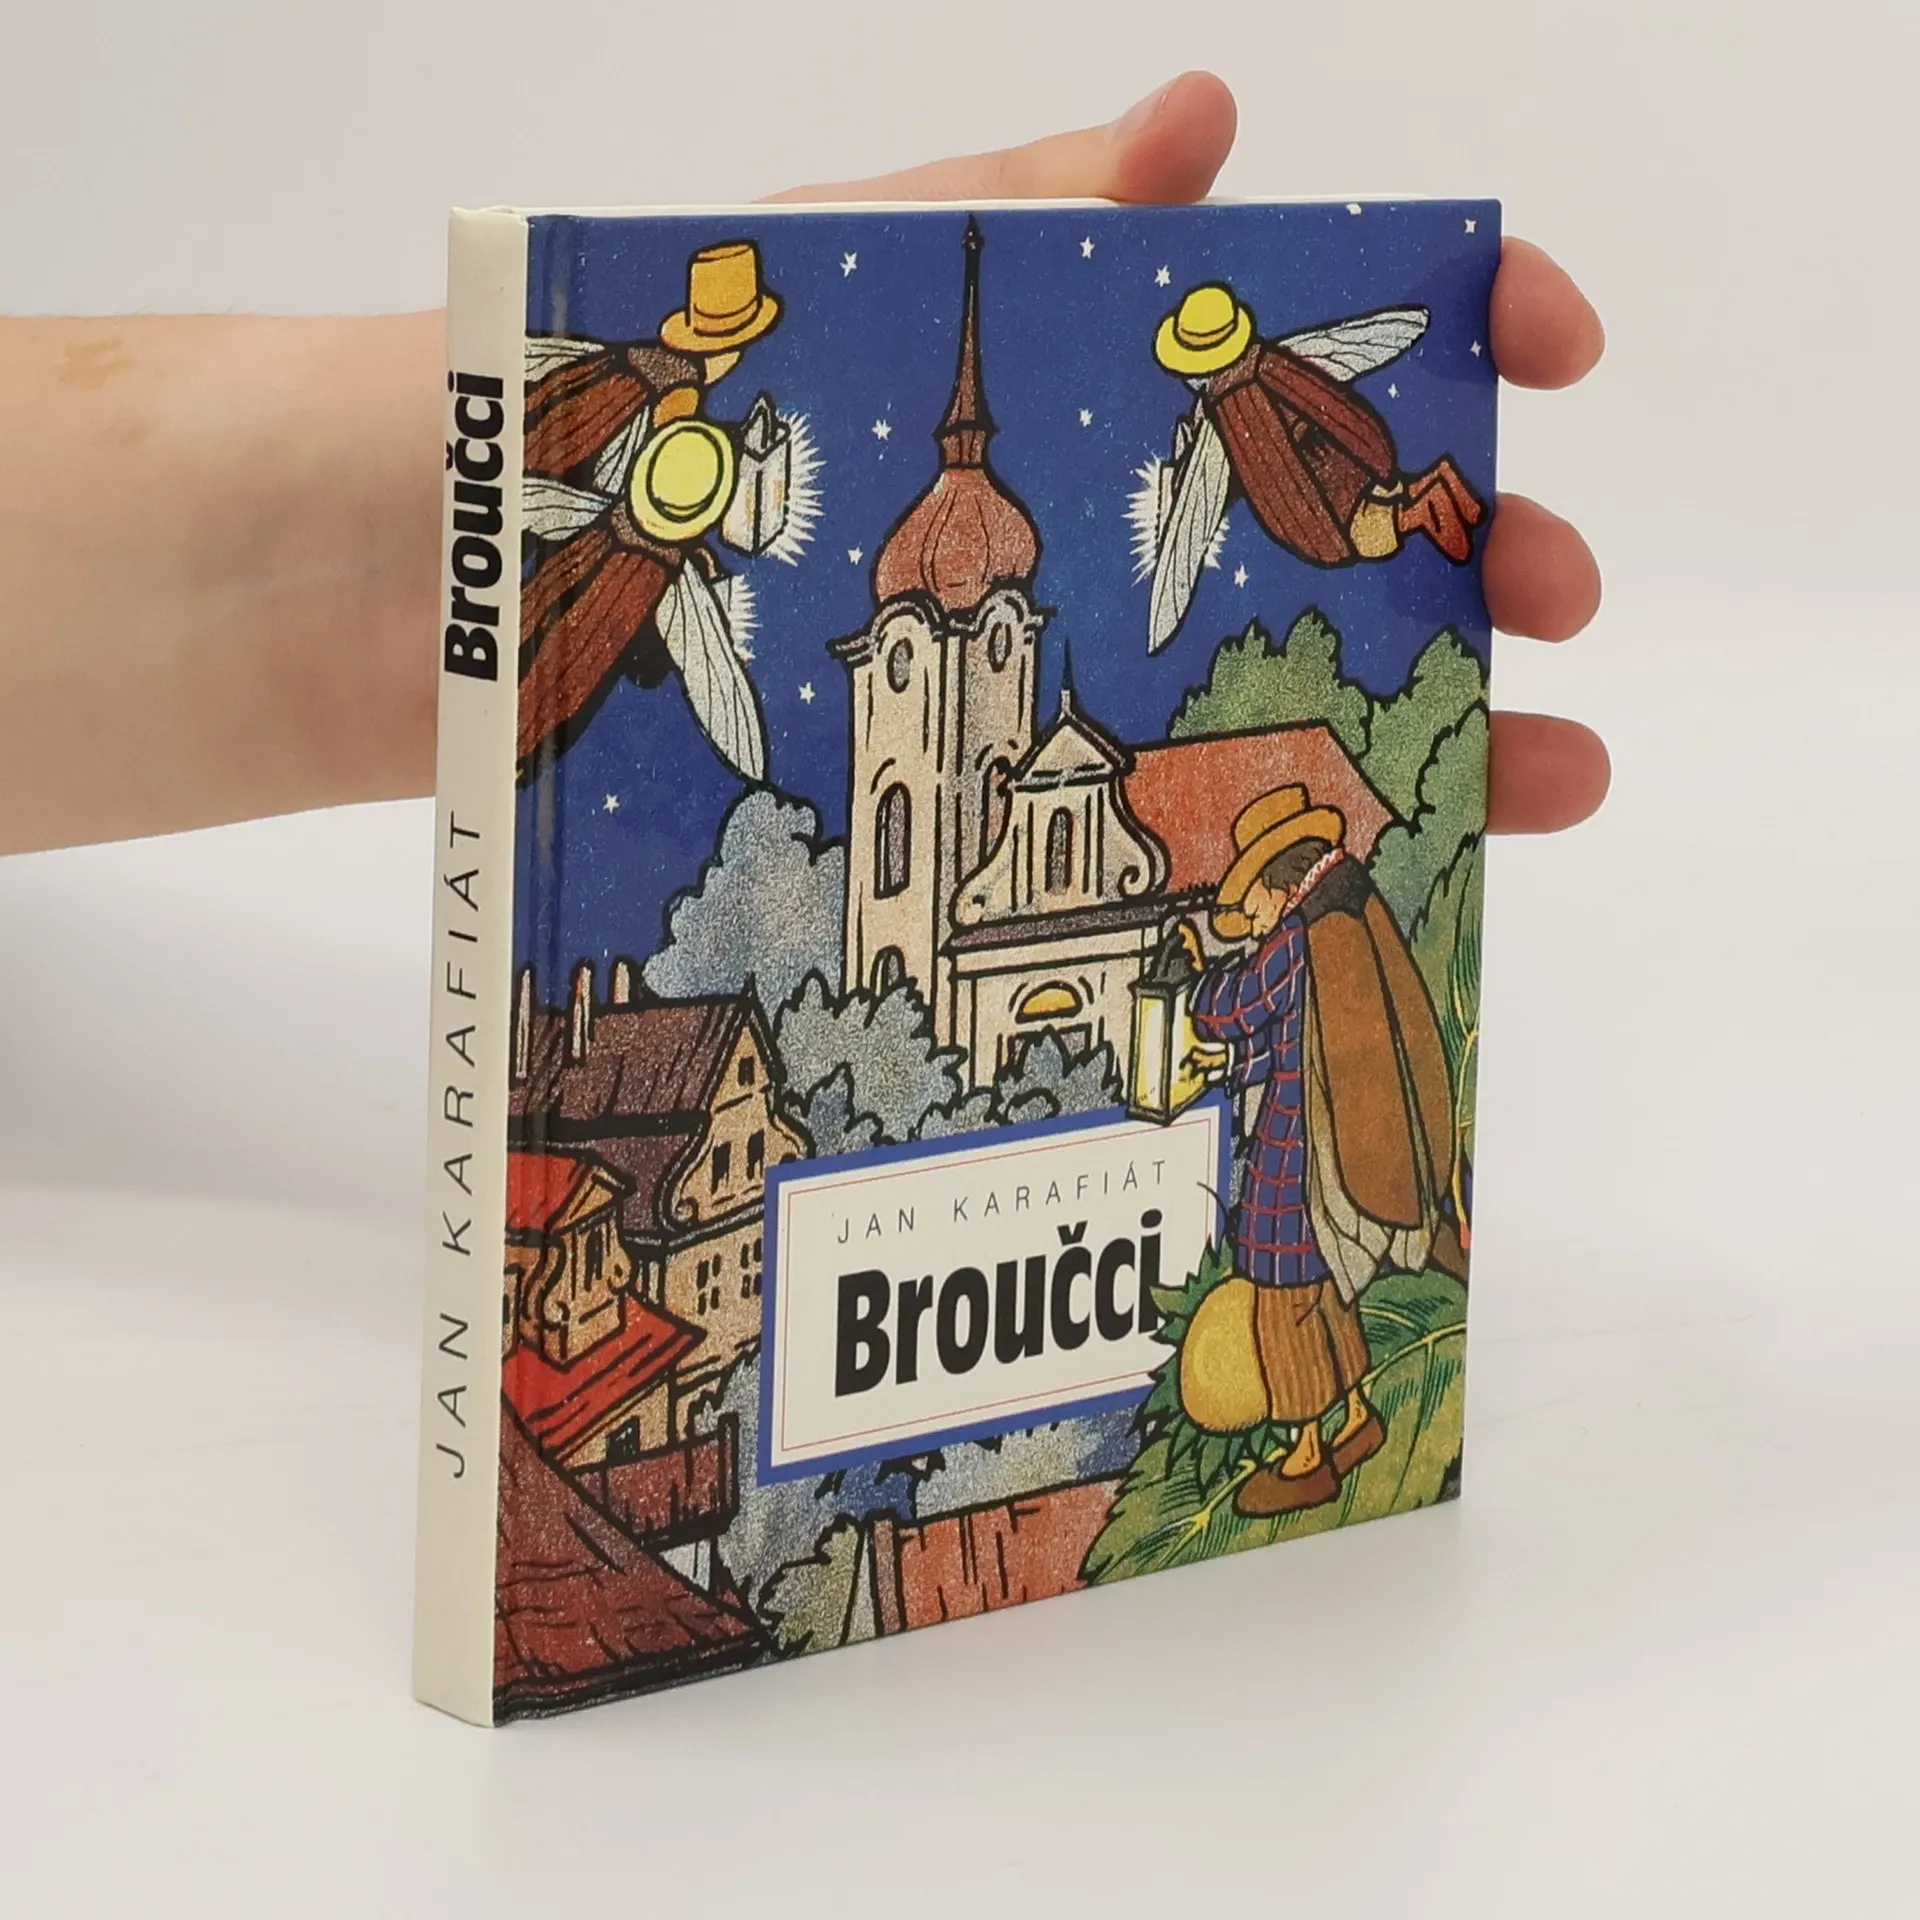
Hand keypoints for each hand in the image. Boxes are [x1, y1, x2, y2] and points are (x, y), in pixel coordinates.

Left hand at [773, 72, 1608, 837]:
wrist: (544, 559)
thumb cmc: (695, 400)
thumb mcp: (856, 268)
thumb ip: (1025, 205)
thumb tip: (1208, 121)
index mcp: (1111, 389)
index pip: (1321, 345)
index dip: (1460, 324)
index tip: (1551, 343)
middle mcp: (1131, 528)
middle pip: (1347, 542)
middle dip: (1480, 555)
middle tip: (1550, 591)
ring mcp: (1095, 664)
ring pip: (1304, 700)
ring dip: (1447, 731)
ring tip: (1549, 774)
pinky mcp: (1029, 793)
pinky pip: (1186, 833)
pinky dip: (1293, 854)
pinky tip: (1382, 872)